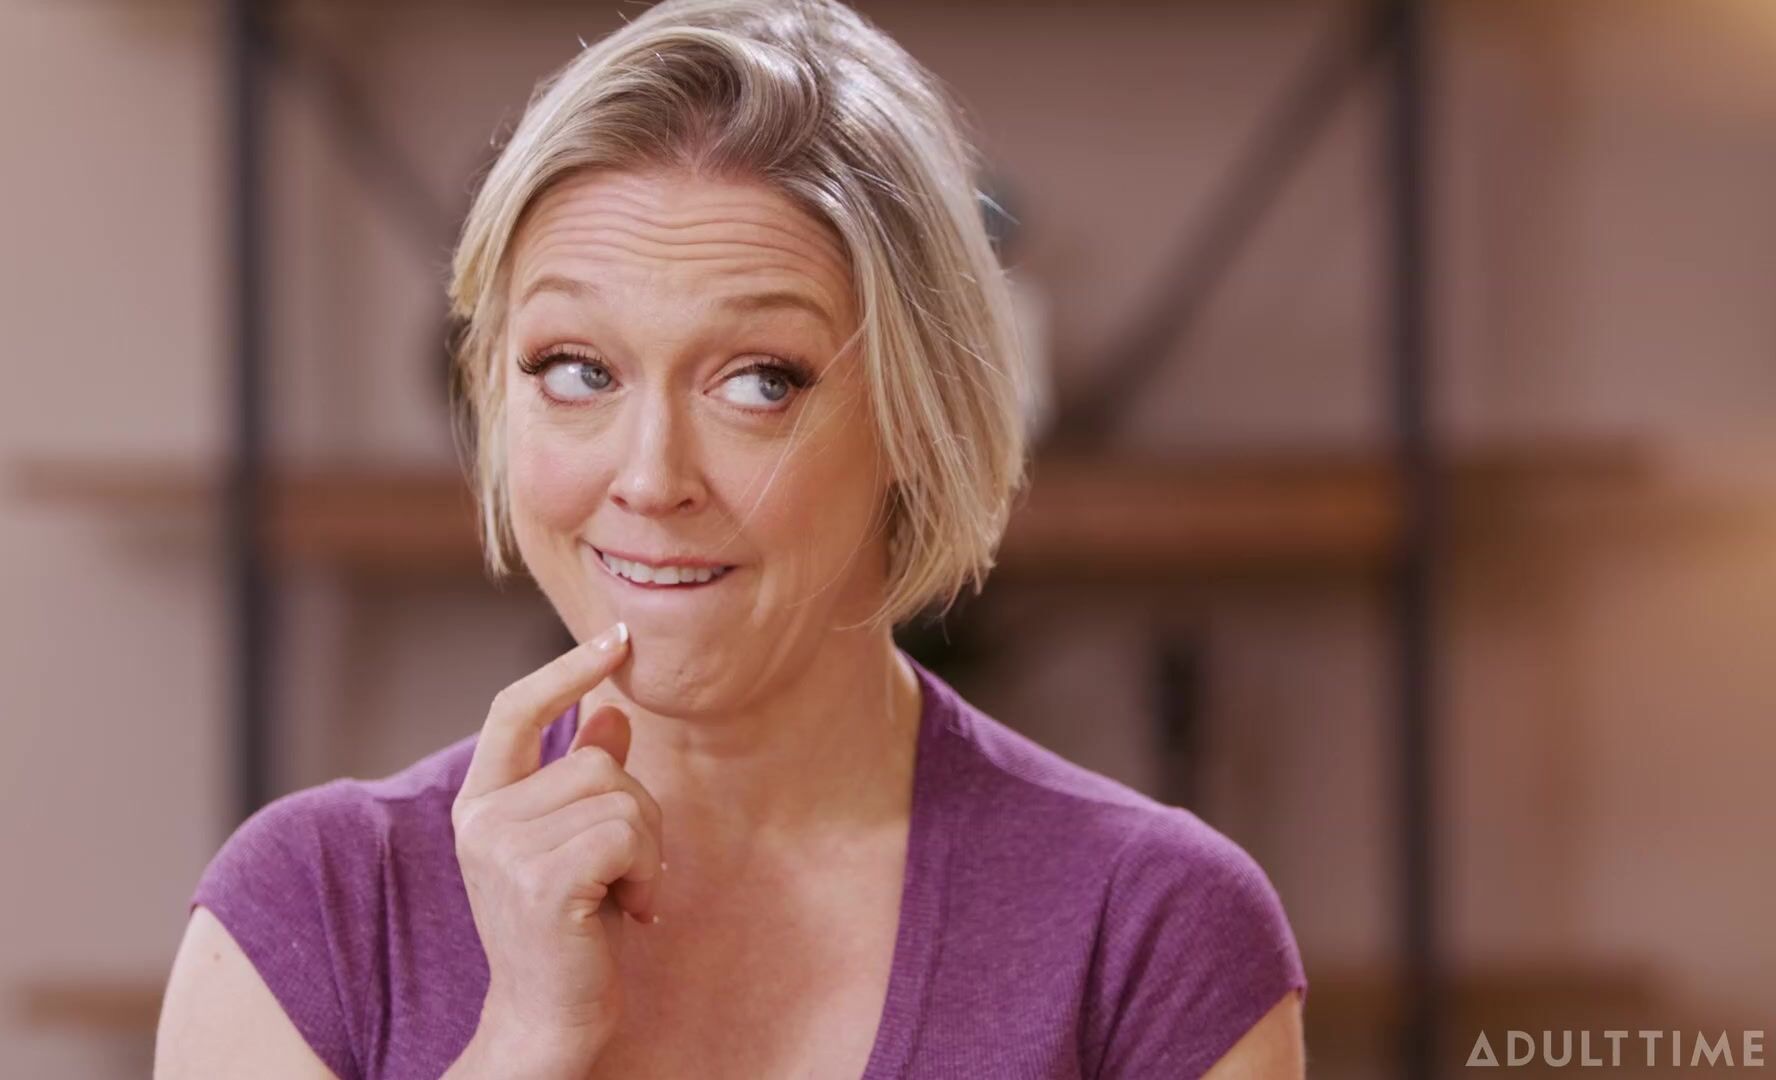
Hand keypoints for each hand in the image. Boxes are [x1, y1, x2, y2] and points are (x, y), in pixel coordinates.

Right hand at [449, 621, 664, 1070]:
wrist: (548, 1021)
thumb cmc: (569, 931)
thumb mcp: (574, 842)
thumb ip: (583, 776)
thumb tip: (612, 710)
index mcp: (481, 801)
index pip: (514, 709)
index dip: (566, 670)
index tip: (617, 639)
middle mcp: (481, 818)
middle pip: (597, 762)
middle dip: (638, 812)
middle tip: (624, 873)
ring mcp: (505, 848)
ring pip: (621, 795)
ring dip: (647, 847)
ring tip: (623, 894)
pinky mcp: (542, 879)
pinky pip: (629, 833)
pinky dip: (649, 871)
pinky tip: (632, 910)